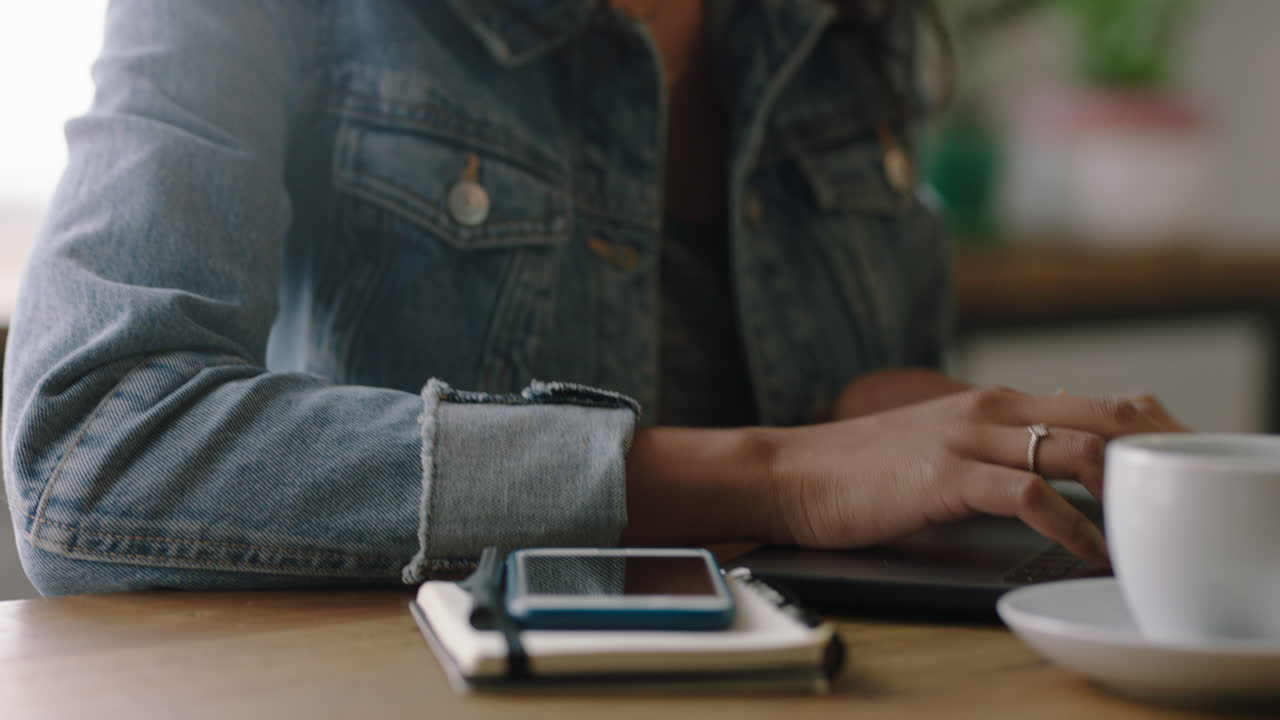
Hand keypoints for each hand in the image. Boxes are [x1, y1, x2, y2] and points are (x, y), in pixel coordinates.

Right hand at [764, 386, 1187, 565]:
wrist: (792, 473)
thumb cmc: (862, 468)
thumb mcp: (939, 443)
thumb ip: (994, 444)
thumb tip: (1052, 456)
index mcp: (993, 402)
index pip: (1098, 405)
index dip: (1150, 434)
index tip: (1174, 470)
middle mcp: (989, 410)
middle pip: (1103, 420)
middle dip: (1153, 458)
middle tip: (1175, 497)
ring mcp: (967, 440)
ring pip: (1074, 452)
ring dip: (1121, 493)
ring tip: (1144, 529)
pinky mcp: (945, 477)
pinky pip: (1028, 497)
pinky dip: (1070, 526)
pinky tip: (1085, 550)